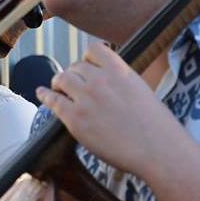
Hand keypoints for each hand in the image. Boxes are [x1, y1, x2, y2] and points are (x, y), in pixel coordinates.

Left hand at [36, 42, 189, 182]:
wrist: (158, 150)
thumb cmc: (155, 125)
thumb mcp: (141, 89)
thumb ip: (120, 80)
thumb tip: (105, 77)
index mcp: (119, 70)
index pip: (94, 49)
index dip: (87, 58)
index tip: (86, 65)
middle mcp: (100, 80)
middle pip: (75, 67)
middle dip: (73, 74)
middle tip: (71, 83)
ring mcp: (86, 99)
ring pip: (62, 79)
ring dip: (58, 82)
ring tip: (56, 87)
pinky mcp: (75, 119)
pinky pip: (54, 101)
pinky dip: (45, 95)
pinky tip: (42, 93)